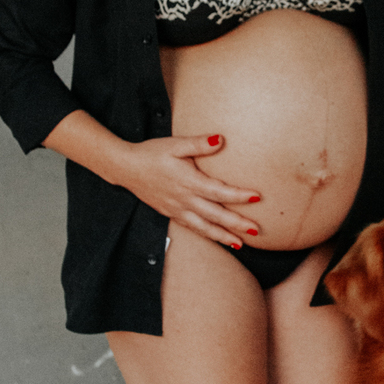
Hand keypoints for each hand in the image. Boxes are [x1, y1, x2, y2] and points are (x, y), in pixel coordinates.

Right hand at [112, 133, 262, 249]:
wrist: (126, 168)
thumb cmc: (151, 153)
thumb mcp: (175, 144)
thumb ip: (199, 144)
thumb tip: (221, 139)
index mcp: (188, 181)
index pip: (219, 191)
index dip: (239, 195)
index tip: (257, 197)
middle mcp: (184, 199)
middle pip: (215, 214)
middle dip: (236, 224)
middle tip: (256, 230)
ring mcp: (177, 209)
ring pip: (204, 227)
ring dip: (223, 236)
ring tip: (241, 244)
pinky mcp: (171, 213)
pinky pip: (193, 227)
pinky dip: (207, 235)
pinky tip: (218, 238)